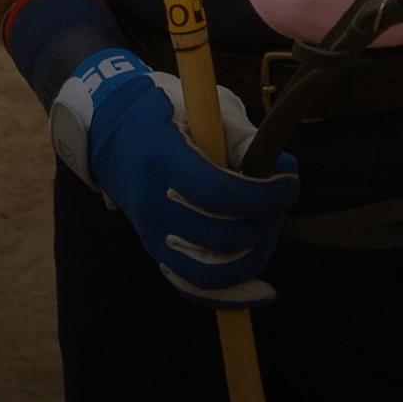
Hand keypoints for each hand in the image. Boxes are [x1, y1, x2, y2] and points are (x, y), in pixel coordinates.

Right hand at [50, 48, 298, 304]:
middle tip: (282, 197)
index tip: (290, 179)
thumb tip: (278, 171)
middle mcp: (152, 205)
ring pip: (211, 272)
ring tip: (270, 226)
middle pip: (219, 237)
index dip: (263, 193)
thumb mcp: (201, 105)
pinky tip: (263, 292)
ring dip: (255, 254)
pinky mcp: (156, 252)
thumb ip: (240, 137)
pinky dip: (231, 295)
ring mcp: (151, 234)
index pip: (218, 193)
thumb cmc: (166, 111)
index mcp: (162, 160)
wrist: (112, 129)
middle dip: (265, 220)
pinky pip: (195, 286)